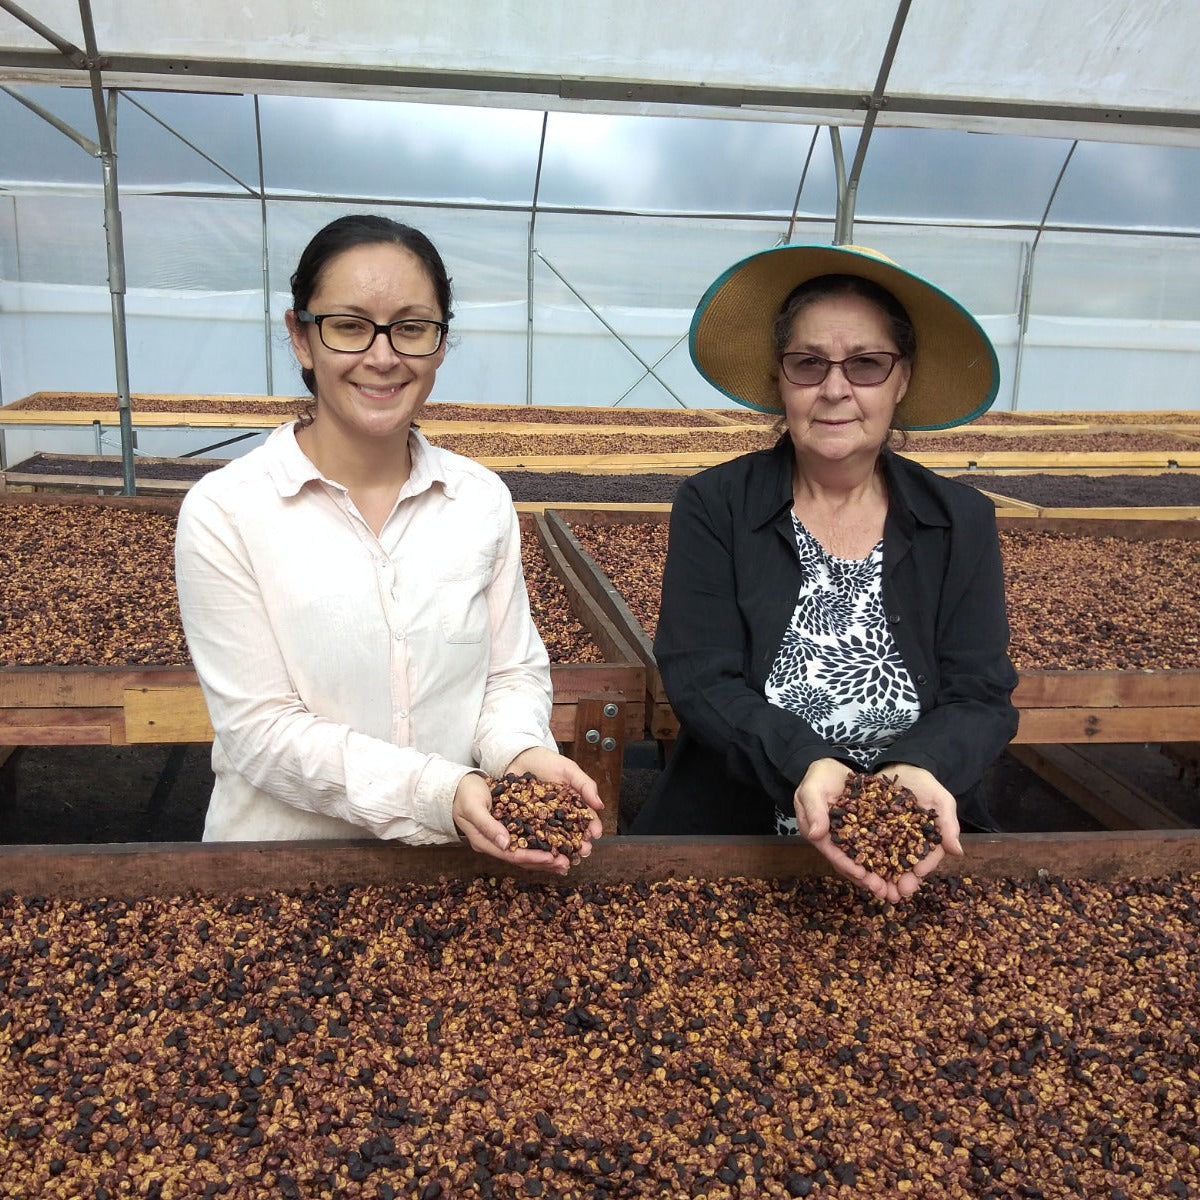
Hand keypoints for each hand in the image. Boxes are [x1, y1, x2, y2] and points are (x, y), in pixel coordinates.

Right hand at [452, 772, 574, 876]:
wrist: (457, 786)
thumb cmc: (464, 794)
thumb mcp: (473, 806)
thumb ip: (487, 824)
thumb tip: (505, 843)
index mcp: (483, 842)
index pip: (511, 855)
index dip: (532, 857)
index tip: (552, 858)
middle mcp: (493, 844)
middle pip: (521, 859)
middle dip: (543, 862)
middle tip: (566, 864)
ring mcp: (500, 838)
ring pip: (525, 853)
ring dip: (544, 858)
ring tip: (565, 861)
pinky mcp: (507, 830)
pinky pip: (526, 841)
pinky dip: (540, 845)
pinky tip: (555, 847)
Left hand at [505, 746, 604, 860]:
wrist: (519, 756)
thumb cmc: (547, 761)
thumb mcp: (568, 770)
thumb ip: (584, 785)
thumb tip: (600, 805)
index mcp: (573, 804)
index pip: (586, 818)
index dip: (592, 827)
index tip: (596, 834)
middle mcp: (559, 816)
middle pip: (571, 833)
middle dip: (579, 844)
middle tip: (583, 852)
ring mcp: (541, 821)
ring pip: (553, 839)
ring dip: (561, 851)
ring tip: (566, 859)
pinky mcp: (524, 823)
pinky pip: (531, 836)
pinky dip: (537, 847)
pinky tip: (541, 856)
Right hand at [793, 758, 892, 899]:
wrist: (832, 766)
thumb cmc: (818, 776)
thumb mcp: (812, 788)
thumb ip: (813, 809)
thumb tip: (814, 834)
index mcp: (819, 834)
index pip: (833, 852)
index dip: (847, 864)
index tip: (862, 875)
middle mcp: (836, 840)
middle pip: (851, 863)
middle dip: (867, 878)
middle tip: (883, 891)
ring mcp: (853, 837)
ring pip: (866, 859)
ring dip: (879, 875)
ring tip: (895, 890)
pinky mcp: (867, 830)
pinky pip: (879, 846)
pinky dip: (889, 858)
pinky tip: (904, 868)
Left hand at [874, 762, 963, 898]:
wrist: (900, 766)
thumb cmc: (925, 784)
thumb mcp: (941, 800)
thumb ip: (948, 823)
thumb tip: (958, 851)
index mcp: (926, 841)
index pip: (927, 857)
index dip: (923, 868)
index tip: (918, 875)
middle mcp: (906, 845)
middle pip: (904, 867)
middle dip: (900, 882)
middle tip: (895, 894)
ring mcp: (887, 839)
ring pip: (883, 863)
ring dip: (880, 878)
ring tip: (876, 889)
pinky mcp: (868, 832)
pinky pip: (864, 847)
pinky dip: (861, 859)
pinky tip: (856, 870)